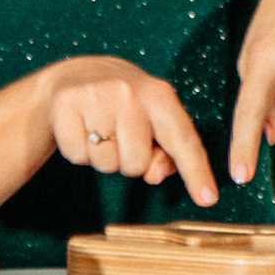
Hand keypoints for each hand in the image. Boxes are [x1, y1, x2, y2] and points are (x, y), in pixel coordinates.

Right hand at [44, 58, 217, 206]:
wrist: (76, 75)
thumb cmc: (124, 107)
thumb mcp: (152, 122)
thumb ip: (165, 154)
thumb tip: (155, 175)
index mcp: (160, 95)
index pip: (183, 140)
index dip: (196, 172)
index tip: (208, 199)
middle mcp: (130, 92)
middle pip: (136, 164)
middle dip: (129, 162)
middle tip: (120, 138)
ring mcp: (96, 96)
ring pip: (105, 163)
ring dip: (103, 158)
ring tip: (100, 132)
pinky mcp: (66, 104)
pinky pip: (77, 156)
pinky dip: (78, 152)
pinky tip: (81, 129)